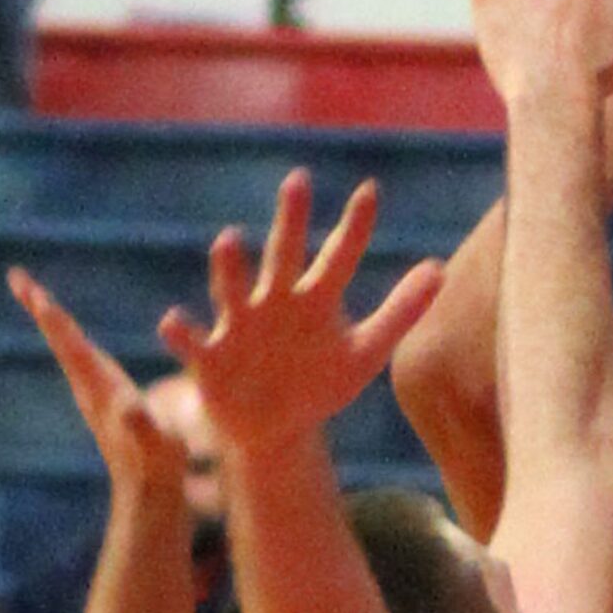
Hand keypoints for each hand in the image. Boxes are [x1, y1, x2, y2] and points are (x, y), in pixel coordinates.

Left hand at [9, 269, 186, 491]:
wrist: (150, 498)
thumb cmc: (158, 467)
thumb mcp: (156, 443)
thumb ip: (141, 424)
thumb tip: (129, 406)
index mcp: (100, 389)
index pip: (70, 345)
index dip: (52, 316)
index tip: (30, 288)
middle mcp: (90, 390)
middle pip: (61, 340)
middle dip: (42, 308)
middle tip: (18, 278)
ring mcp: (96, 397)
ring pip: (68, 351)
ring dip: (54, 324)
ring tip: (40, 299)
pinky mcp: (106, 404)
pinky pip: (82, 363)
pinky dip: (73, 342)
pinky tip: (75, 341)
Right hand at [158, 169, 442, 449]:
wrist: (276, 431)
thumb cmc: (320, 384)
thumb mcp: (365, 352)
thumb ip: (400, 312)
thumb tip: (440, 268)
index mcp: (314, 299)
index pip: (340, 255)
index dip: (355, 227)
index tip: (371, 191)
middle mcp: (275, 302)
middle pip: (284, 255)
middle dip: (290, 221)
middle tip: (298, 181)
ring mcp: (240, 327)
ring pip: (234, 290)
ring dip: (230, 268)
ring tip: (229, 240)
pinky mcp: (211, 360)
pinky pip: (192, 343)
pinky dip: (181, 332)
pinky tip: (172, 320)